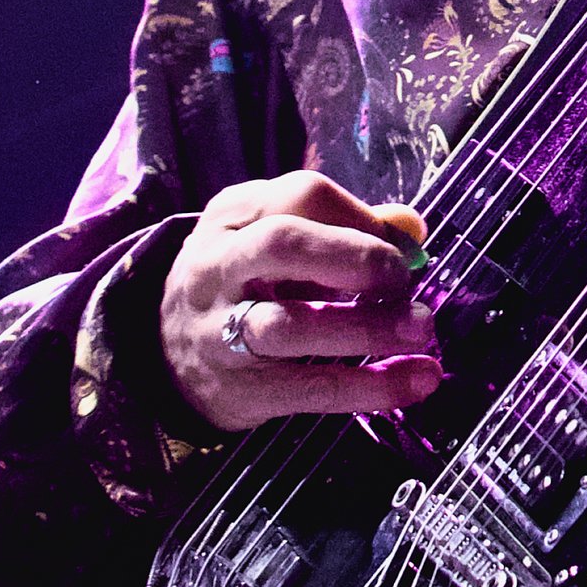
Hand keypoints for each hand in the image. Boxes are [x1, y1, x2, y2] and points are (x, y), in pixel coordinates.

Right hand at [158, 170, 441, 432]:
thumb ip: (343, 226)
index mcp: (232, 215)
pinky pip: (308, 390)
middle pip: (282, 246)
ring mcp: (220, 330)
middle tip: (403, 281)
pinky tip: (415, 382)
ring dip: (366, 328)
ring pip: (290, 325)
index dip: (362, 217)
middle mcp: (218, 266)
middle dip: (355, 258)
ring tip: (421, 328)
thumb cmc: (245, 281)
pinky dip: (368, 387)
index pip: (302, 196)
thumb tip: (411, 229)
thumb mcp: (275, 237)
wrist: (165, 351)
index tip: (402, 247)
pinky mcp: (239, 390)